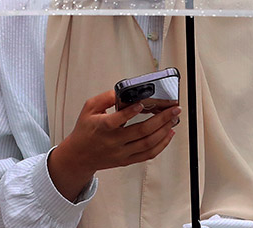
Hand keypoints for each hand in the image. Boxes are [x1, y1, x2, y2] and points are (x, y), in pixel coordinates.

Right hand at [48, 89, 179, 199]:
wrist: (79, 156)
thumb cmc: (85, 130)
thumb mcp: (89, 108)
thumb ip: (105, 98)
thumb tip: (122, 91)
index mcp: (102, 127)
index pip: (117, 120)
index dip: (130, 112)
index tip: (142, 104)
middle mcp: (114, 142)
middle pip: (141, 132)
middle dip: (161, 119)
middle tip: (173, 109)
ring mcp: (122, 153)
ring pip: (147, 144)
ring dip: (164, 131)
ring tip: (173, 119)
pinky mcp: (127, 160)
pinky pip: (148, 155)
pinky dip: (161, 145)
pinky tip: (168, 134)